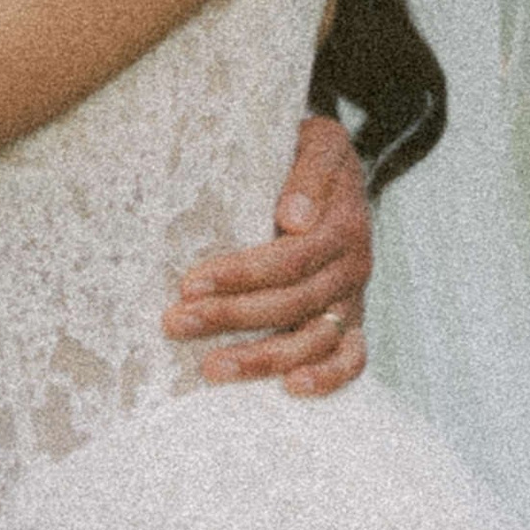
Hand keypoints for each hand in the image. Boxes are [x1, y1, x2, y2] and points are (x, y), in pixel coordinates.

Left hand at [163, 110, 370, 396]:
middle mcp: (352, 265)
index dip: (241, 274)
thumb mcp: (318, 140)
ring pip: (314, 339)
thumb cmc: (308, 154)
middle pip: (293, 302)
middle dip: (231, 315)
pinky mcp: (352, 321)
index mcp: (343, 223)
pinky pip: (352, 359)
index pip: (290, 258)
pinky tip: (289, 389)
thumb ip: (310, 169)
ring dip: (263, 358)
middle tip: (177, 322)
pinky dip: (328, 378)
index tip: (189, 283)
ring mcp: (352, 297)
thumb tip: (294, 217)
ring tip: (210, 369)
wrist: (335, 170)